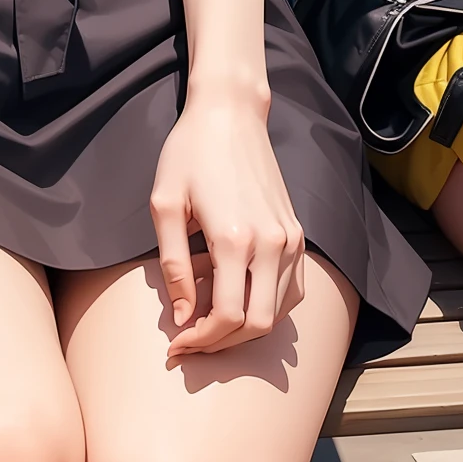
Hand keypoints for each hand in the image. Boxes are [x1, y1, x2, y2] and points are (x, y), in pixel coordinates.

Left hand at [149, 84, 305, 359]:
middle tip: (190, 341)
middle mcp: (271, 244)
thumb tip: (183, 316)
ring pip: (279, 313)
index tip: (176, 346)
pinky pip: (292, 291)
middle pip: (259, 325)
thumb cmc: (188, 154)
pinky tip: (237, 299)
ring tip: (208, 320)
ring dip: (245, 328)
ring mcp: (291, 241)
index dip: (201, 340)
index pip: (228, 317)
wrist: (230, 115)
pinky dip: (267, 307)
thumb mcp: (164, 204)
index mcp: (234, 238)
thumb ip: (172, 264)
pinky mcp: (298, 235)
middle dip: (222, 343)